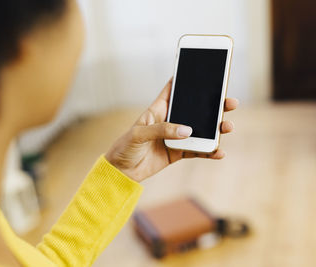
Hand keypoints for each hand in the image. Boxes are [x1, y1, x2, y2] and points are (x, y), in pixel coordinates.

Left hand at [105, 78, 238, 181]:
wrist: (121, 171)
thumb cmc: (125, 147)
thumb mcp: (139, 134)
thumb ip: (162, 130)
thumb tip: (188, 130)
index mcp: (158, 110)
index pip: (173, 90)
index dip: (186, 78)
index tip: (203, 69)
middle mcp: (170, 121)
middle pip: (195, 109)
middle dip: (213, 104)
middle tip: (229, 102)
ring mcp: (176, 137)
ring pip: (200, 129)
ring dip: (216, 128)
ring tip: (228, 126)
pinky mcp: (178, 152)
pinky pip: (197, 150)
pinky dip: (209, 151)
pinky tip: (219, 152)